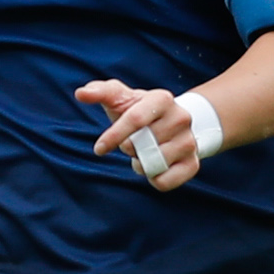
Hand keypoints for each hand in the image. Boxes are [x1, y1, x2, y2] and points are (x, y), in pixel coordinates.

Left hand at [78, 80, 200, 191]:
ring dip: (139, 164)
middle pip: (140, 145)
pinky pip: (164, 182)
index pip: (135, 120)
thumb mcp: (120, 98)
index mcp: (162, 99)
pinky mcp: (193, 163)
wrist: (171, 123)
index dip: (113, 136)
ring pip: (151, 165)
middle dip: (128, 148)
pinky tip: (154, 166)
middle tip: (133, 142)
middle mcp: (181, 118)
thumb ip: (100, 92)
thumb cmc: (137, 110)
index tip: (99, 149)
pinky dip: (153, 179)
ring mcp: (189, 141)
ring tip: (144, 153)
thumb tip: (81, 93)